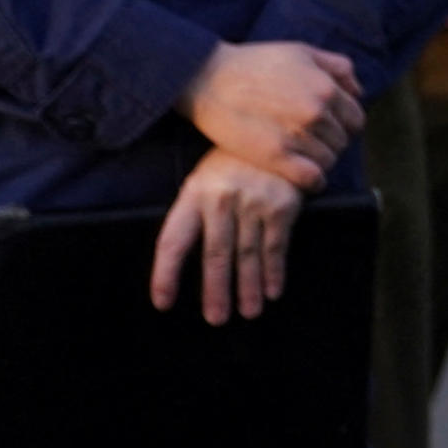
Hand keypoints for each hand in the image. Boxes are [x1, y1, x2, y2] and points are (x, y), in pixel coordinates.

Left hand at [152, 149, 305, 324]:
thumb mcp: (206, 178)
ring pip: (247, 254)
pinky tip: (273, 290)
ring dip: (248, 287)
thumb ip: (197, 212)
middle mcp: (222, 200)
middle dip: (216, 290)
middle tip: (216, 319)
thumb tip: (188, 258)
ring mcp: (254, 202)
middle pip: (215, 255)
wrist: (280, 128)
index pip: (173, 241)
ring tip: (248, 312)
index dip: (166, 274)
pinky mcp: (283, 204)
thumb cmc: (235, 161)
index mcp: (194, 194)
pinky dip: (275, 271)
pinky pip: (276, 245)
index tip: (163, 303)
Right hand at [181, 41, 363, 187]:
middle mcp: (317, 113)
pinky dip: (313, 181)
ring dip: (318, 161)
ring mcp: (296, 136)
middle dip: (329, 142)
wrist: (207, 78)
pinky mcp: (275, 156)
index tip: (327, 129)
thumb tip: (358, 92)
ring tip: (300, 155)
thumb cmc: (255, 63)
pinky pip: (311, 178)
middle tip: (309, 142)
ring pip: (328, 161)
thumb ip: (338, 68)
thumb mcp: (303, 52)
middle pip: (341, 142)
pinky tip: (304, 177)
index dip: (343, 126)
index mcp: (327, 89)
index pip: (355, 120)